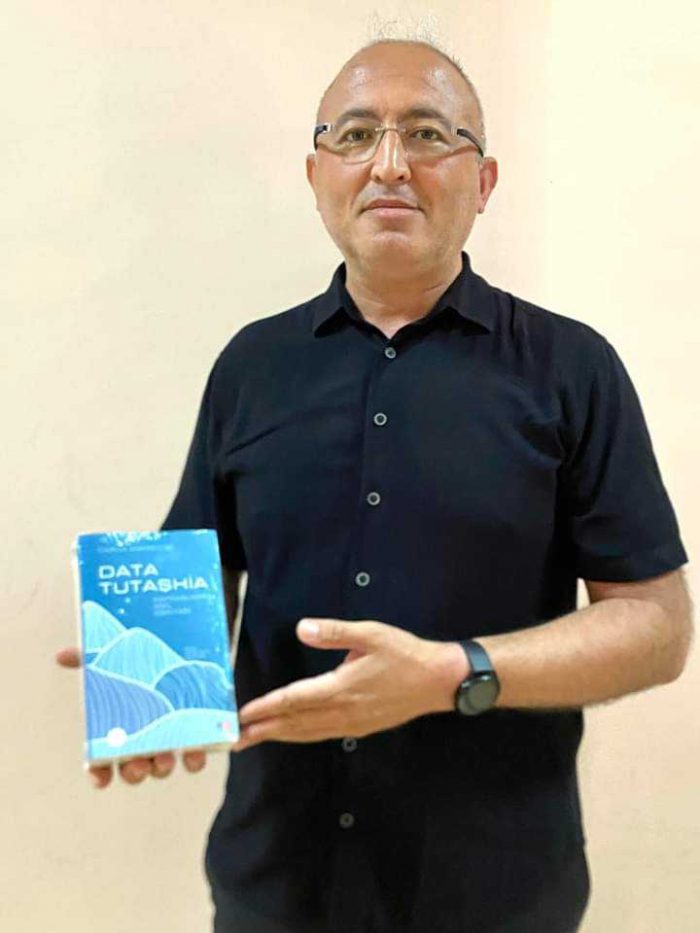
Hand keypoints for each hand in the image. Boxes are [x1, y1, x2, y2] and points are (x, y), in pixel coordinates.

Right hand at [55, 646, 207, 787]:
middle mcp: (143, 739)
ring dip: (163, 767)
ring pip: (163, 766)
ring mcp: (170, 738)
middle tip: (137, 763)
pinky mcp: (196, 730)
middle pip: (134, 770)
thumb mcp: (115, 655)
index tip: (100, 778)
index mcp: (119, 728)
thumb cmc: (143, 658)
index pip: (102, 761)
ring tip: (166, 757)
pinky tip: (195, 751)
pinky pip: (195, 754)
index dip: (99, 773)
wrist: (186, 643)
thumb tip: (62, 656)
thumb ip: (89, 658)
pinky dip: (194, 757)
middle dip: (134, 771)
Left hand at [231, 618, 467, 750]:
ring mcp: (352, 723)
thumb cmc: (404, 654)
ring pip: (307, 733)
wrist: (438, 681)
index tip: (241, 716)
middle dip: (262, 730)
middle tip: (232, 740)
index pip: (294, 700)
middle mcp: (343, 711)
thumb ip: (334, 633)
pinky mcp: (361, 727)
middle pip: (294, 723)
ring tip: (253, 740)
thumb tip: (301, 628)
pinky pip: (321, 734)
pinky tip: (292, 734)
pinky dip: (300, 736)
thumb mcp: (371, 634)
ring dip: (278, 736)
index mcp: (341, 688)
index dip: (265, 708)